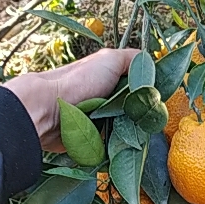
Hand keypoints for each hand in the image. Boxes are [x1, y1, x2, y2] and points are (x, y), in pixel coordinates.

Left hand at [4, 48, 138, 150]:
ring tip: (136, 132)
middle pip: (133, 109)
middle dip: (140, 114)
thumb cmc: (79, 81)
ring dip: (131, 131)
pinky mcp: (91, 140)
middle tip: (147, 118)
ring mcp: (97, 120)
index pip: (137, 86)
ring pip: (126, 128)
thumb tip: (151, 64)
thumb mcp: (111, 59)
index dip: (147, 92)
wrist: (48, 111)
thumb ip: (134, 58)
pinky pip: (113, 145)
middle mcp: (103, 98)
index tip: (156, 98)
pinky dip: (118, 145)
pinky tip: (125, 144)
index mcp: (108, 78)